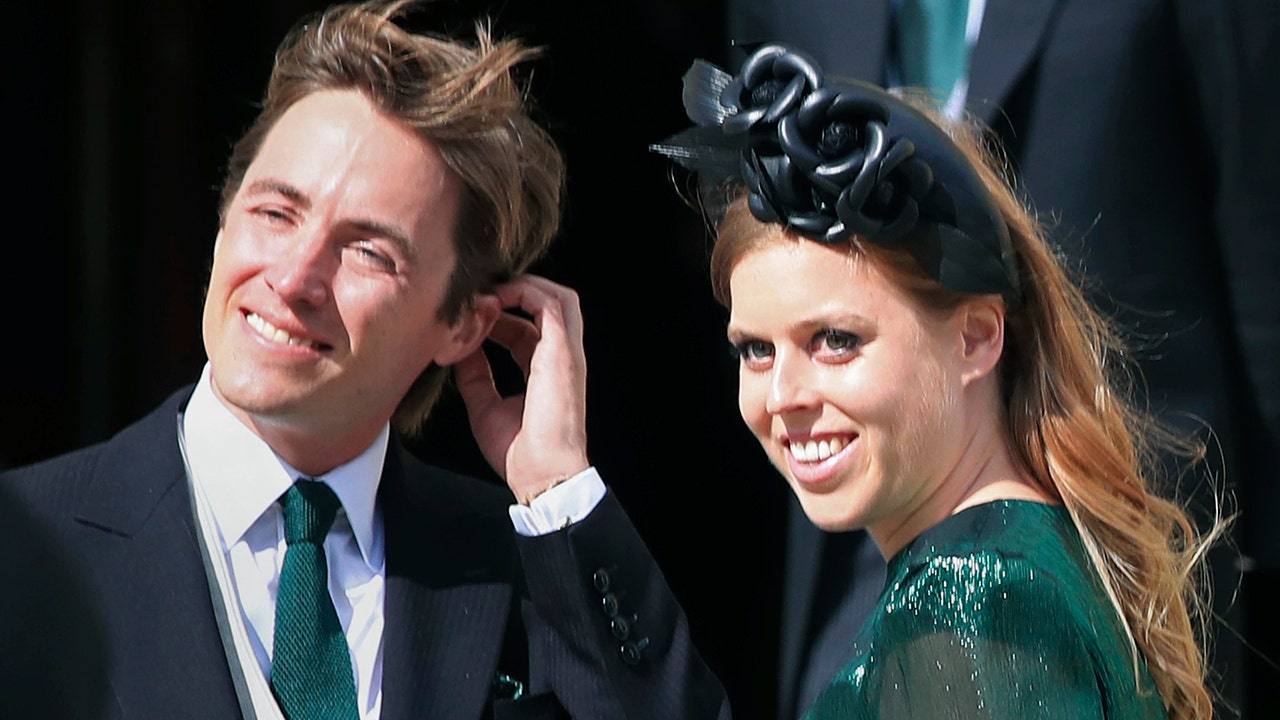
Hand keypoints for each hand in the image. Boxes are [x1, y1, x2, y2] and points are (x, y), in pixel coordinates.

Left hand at [454, 274, 590, 503]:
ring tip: (492, 291)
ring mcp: (566, 353)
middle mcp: (560, 357)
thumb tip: (461, 351)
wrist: (540, 473)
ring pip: (558, 297)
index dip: (499, 318)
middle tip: (481, 294)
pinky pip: (552, 305)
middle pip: (548, 305)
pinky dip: (525, 293)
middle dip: (516, 292)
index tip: (470, 317)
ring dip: (524, 286)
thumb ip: (475, 376)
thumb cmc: (519, 451)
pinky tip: (497, 299)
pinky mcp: (563, 351)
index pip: (528, 330)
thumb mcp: (485, 406)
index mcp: (546, 371)